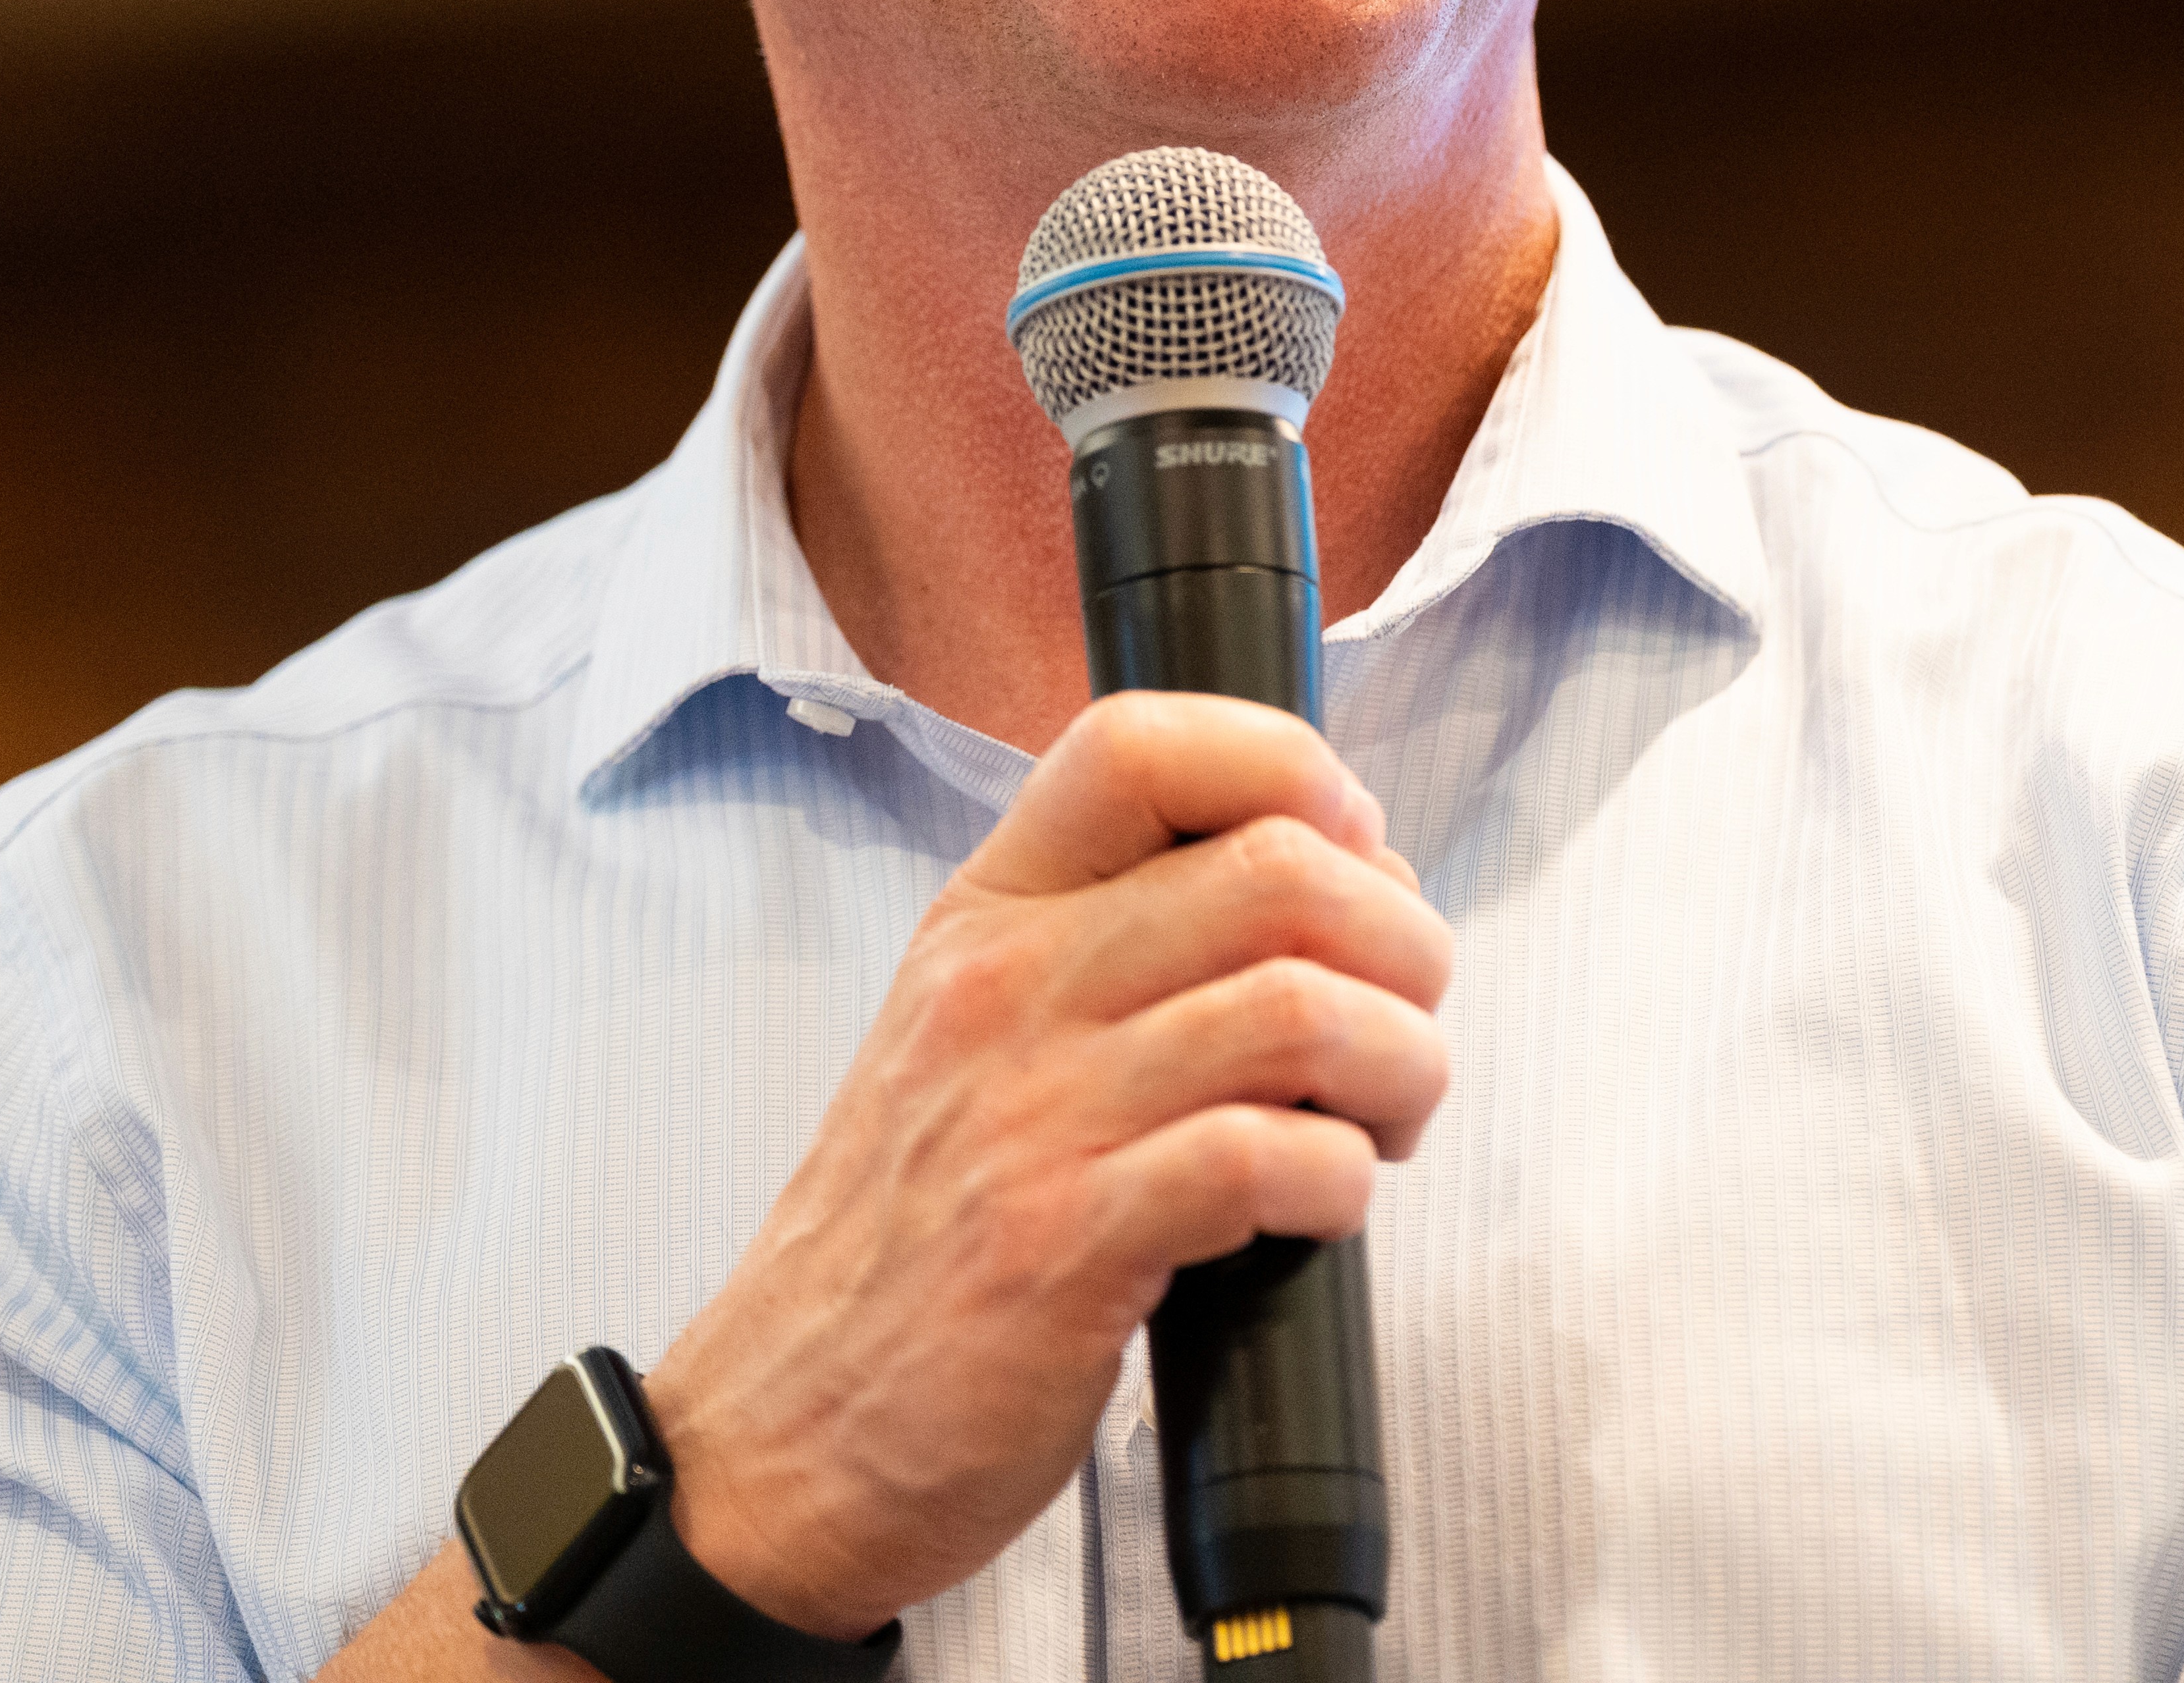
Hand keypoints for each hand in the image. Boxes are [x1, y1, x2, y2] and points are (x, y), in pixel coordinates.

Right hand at [636, 692, 1448, 1638]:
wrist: (776, 1440)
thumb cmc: (914, 1243)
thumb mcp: (977, 1038)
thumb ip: (1118, 948)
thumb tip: (1331, 880)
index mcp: (989, 918)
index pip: (1141, 743)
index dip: (1291, 766)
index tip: (1355, 850)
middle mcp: (1007, 990)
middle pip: (1279, 870)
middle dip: (1404, 940)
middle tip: (1408, 1022)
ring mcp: (1031, 1117)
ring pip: (1298, 1008)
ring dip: (1399, 1064)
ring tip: (1387, 1122)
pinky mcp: (1063, 1248)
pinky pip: (1263, 1158)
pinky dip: (1340, 1181)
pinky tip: (1326, 1209)